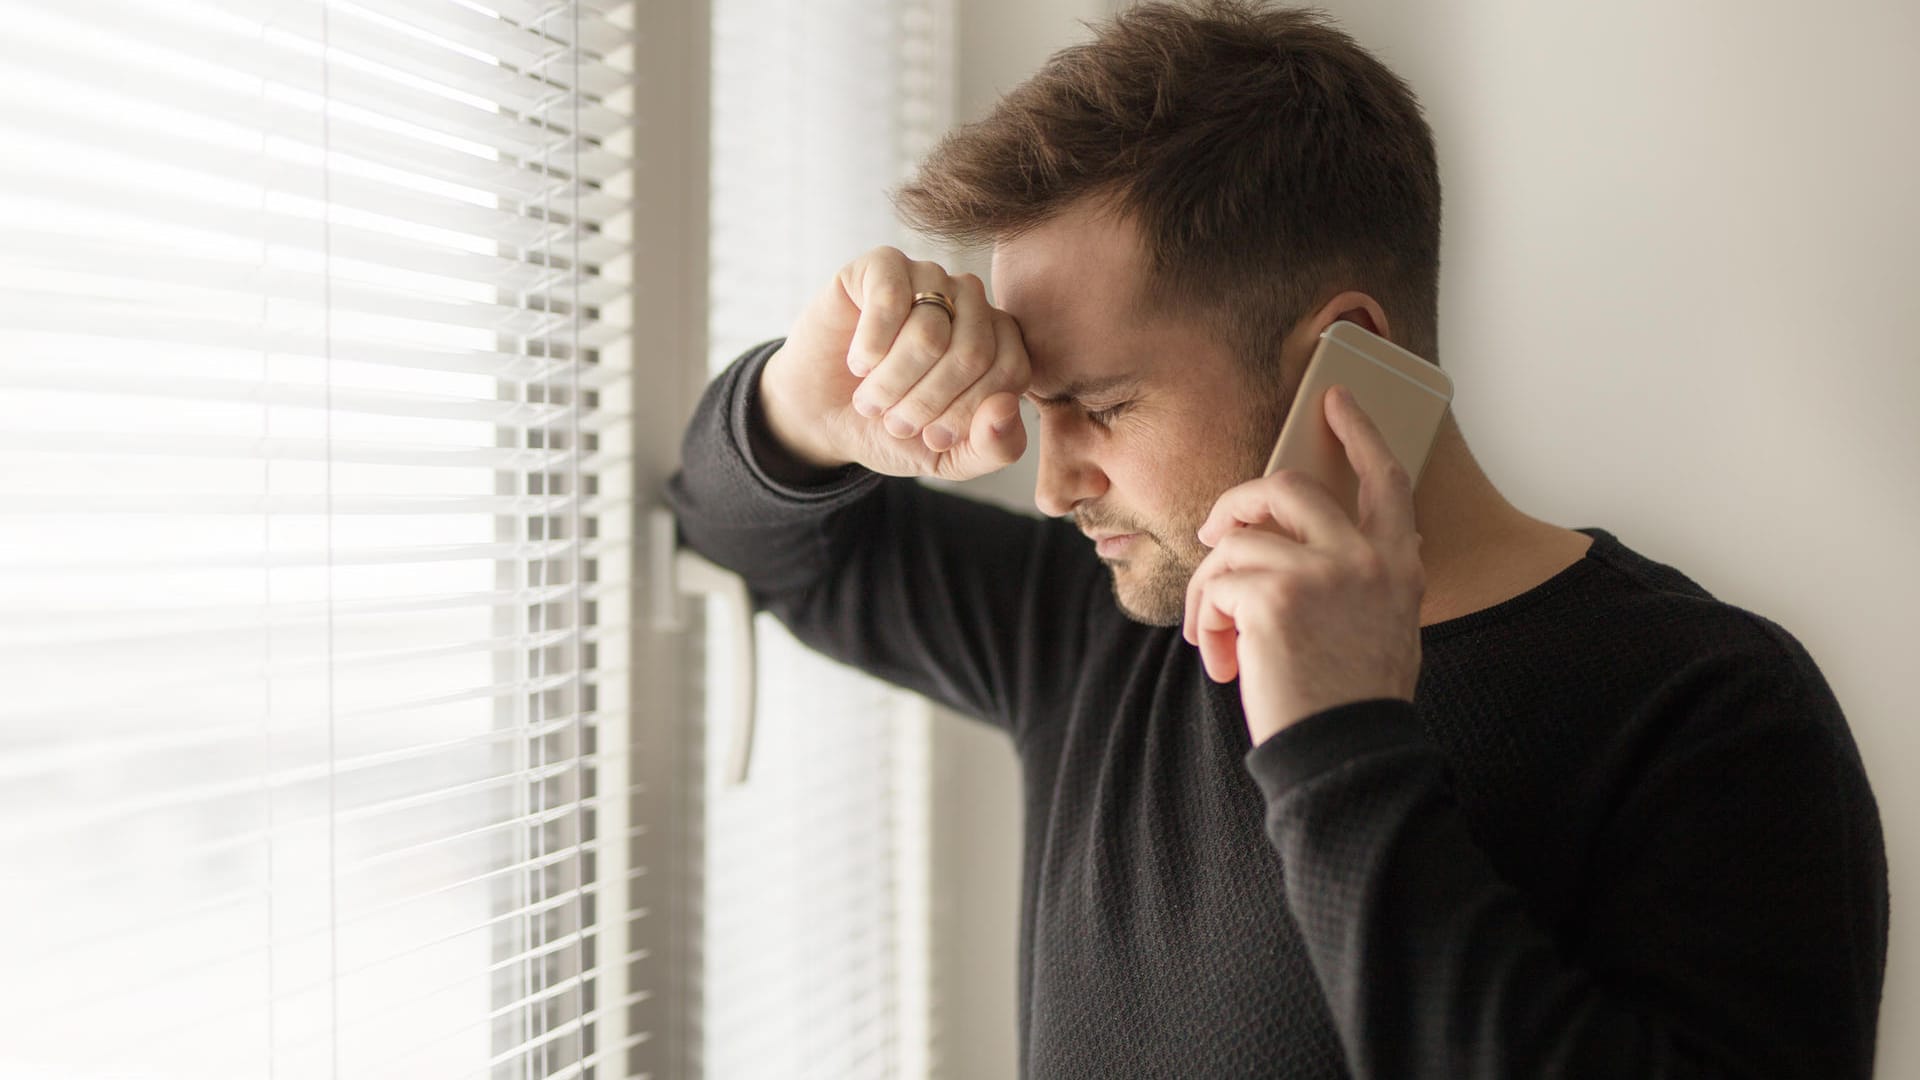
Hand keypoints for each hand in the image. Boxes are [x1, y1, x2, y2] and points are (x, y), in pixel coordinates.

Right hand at [758, 245, 1030, 480]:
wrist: (822, 414)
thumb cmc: (891, 430)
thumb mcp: (948, 458)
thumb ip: (995, 447)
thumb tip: (1008, 408)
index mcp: (1000, 341)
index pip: (1010, 371)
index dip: (967, 414)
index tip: (932, 438)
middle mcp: (971, 302)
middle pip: (971, 352)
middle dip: (926, 403)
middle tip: (894, 422)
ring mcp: (929, 277)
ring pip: (929, 331)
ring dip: (891, 382)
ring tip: (871, 399)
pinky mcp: (884, 265)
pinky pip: (890, 301)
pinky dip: (870, 347)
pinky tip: (859, 362)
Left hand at [1182, 385, 1426, 745]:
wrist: (1346, 756)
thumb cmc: (1351, 703)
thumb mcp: (1379, 628)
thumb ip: (1352, 579)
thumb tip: (1278, 548)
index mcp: (1399, 565)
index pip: (1386, 478)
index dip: (1361, 433)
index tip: (1336, 400)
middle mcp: (1366, 558)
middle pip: (1286, 486)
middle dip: (1237, 503)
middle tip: (1211, 536)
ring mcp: (1321, 572)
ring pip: (1235, 542)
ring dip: (1210, 591)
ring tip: (1215, 640)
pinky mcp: (1274, 596)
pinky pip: (1215, 583)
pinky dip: (1204, 621)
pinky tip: (1221, 662)